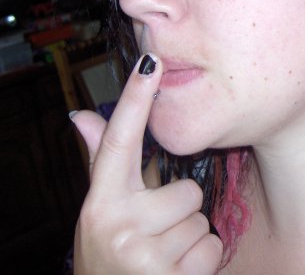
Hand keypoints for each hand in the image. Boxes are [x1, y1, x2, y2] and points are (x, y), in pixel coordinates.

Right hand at [71, 54, 222, 273]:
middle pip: (187, 191)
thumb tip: (82, 117)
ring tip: (165, 256)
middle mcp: (117, 226)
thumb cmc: (113, 256)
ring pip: (201, 221)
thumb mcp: (102, 213)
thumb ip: (101, 165)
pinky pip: (211, 248)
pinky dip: (201, 262)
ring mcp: (143, 255)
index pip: (119, 142)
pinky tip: (176, 273)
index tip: (151, 62)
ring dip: (190, 239)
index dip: (136, 101)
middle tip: (159, 233)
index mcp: (101, 204)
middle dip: (181, 212)